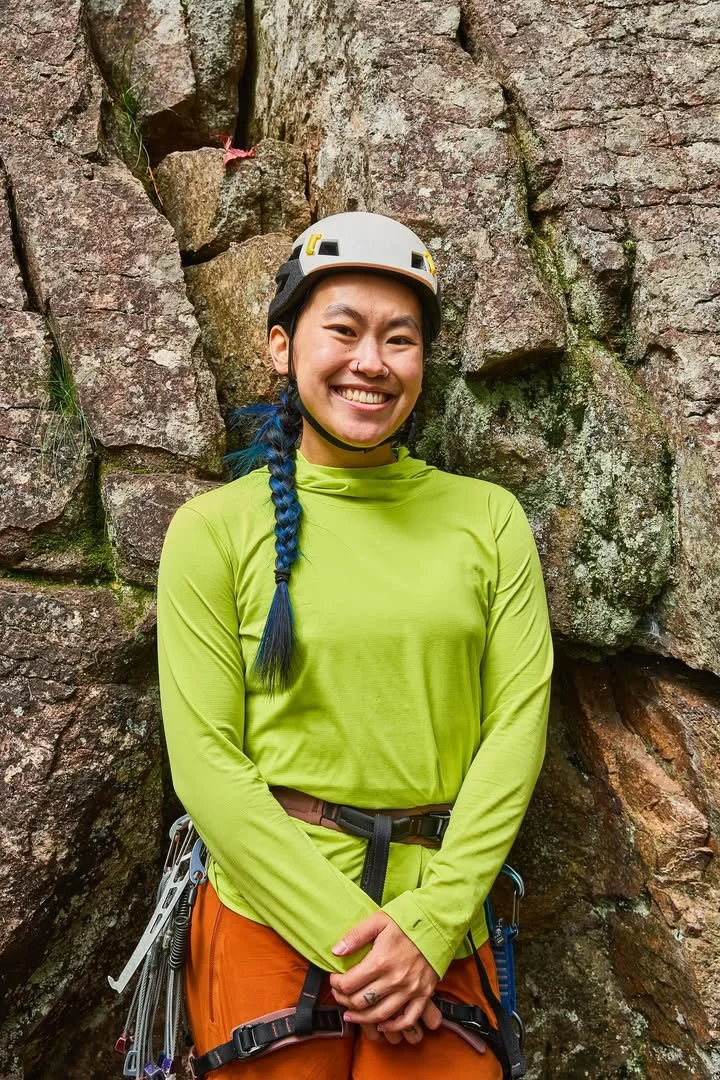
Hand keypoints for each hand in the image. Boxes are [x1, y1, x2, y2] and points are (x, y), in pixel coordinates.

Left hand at [328, 911, 442, 1044]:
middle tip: (340, 995)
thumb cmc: (407, 919)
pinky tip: (381, 1024)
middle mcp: (394, 980)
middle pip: (361, 1002)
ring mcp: (410, 989)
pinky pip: (407, 1019)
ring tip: (351, 1014)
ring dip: (362, 1018)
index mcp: (380, 961)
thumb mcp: (378, 920)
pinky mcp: (423, 994)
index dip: (336, 985)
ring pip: (380, 1015)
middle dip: (345, 1001)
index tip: (334, 979)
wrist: (437, 923)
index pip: (349, 984)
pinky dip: (393, 1026)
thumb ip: (356, 936)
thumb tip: (336, 951)